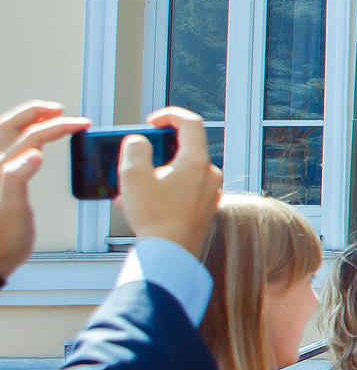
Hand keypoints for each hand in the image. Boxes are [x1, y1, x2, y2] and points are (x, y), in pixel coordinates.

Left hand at [0, 101, 89, 281]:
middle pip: (10, 127)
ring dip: (29, 123)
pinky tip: (39, 147)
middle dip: (35, 113)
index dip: (56, 126)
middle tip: (58, 109)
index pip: (28, 136)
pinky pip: (14, 152)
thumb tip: (33, 154)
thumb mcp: (11, 210)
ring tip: (49, 118)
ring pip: (9, 136)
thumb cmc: (2, 240)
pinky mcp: (3, 183)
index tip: (80, 125)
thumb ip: (15, 178)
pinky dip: (29, 142)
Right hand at [119, 108, 223, 254]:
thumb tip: (140, 142)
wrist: (170, 254)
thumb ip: (135, 148)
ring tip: (132, 191)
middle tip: (137, 162)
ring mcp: (211, 193)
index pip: (191, 123)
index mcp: (196, 162)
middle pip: (184, 149)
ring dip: (156, 175)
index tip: (152, 122)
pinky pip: (184, 190)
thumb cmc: (154, 218)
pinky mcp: (206, 208)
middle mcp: (210, 175)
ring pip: (181, 173)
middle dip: (157, 152)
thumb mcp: (133, 175)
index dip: (170, 115)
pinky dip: (164, 191)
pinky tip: (142, 205)